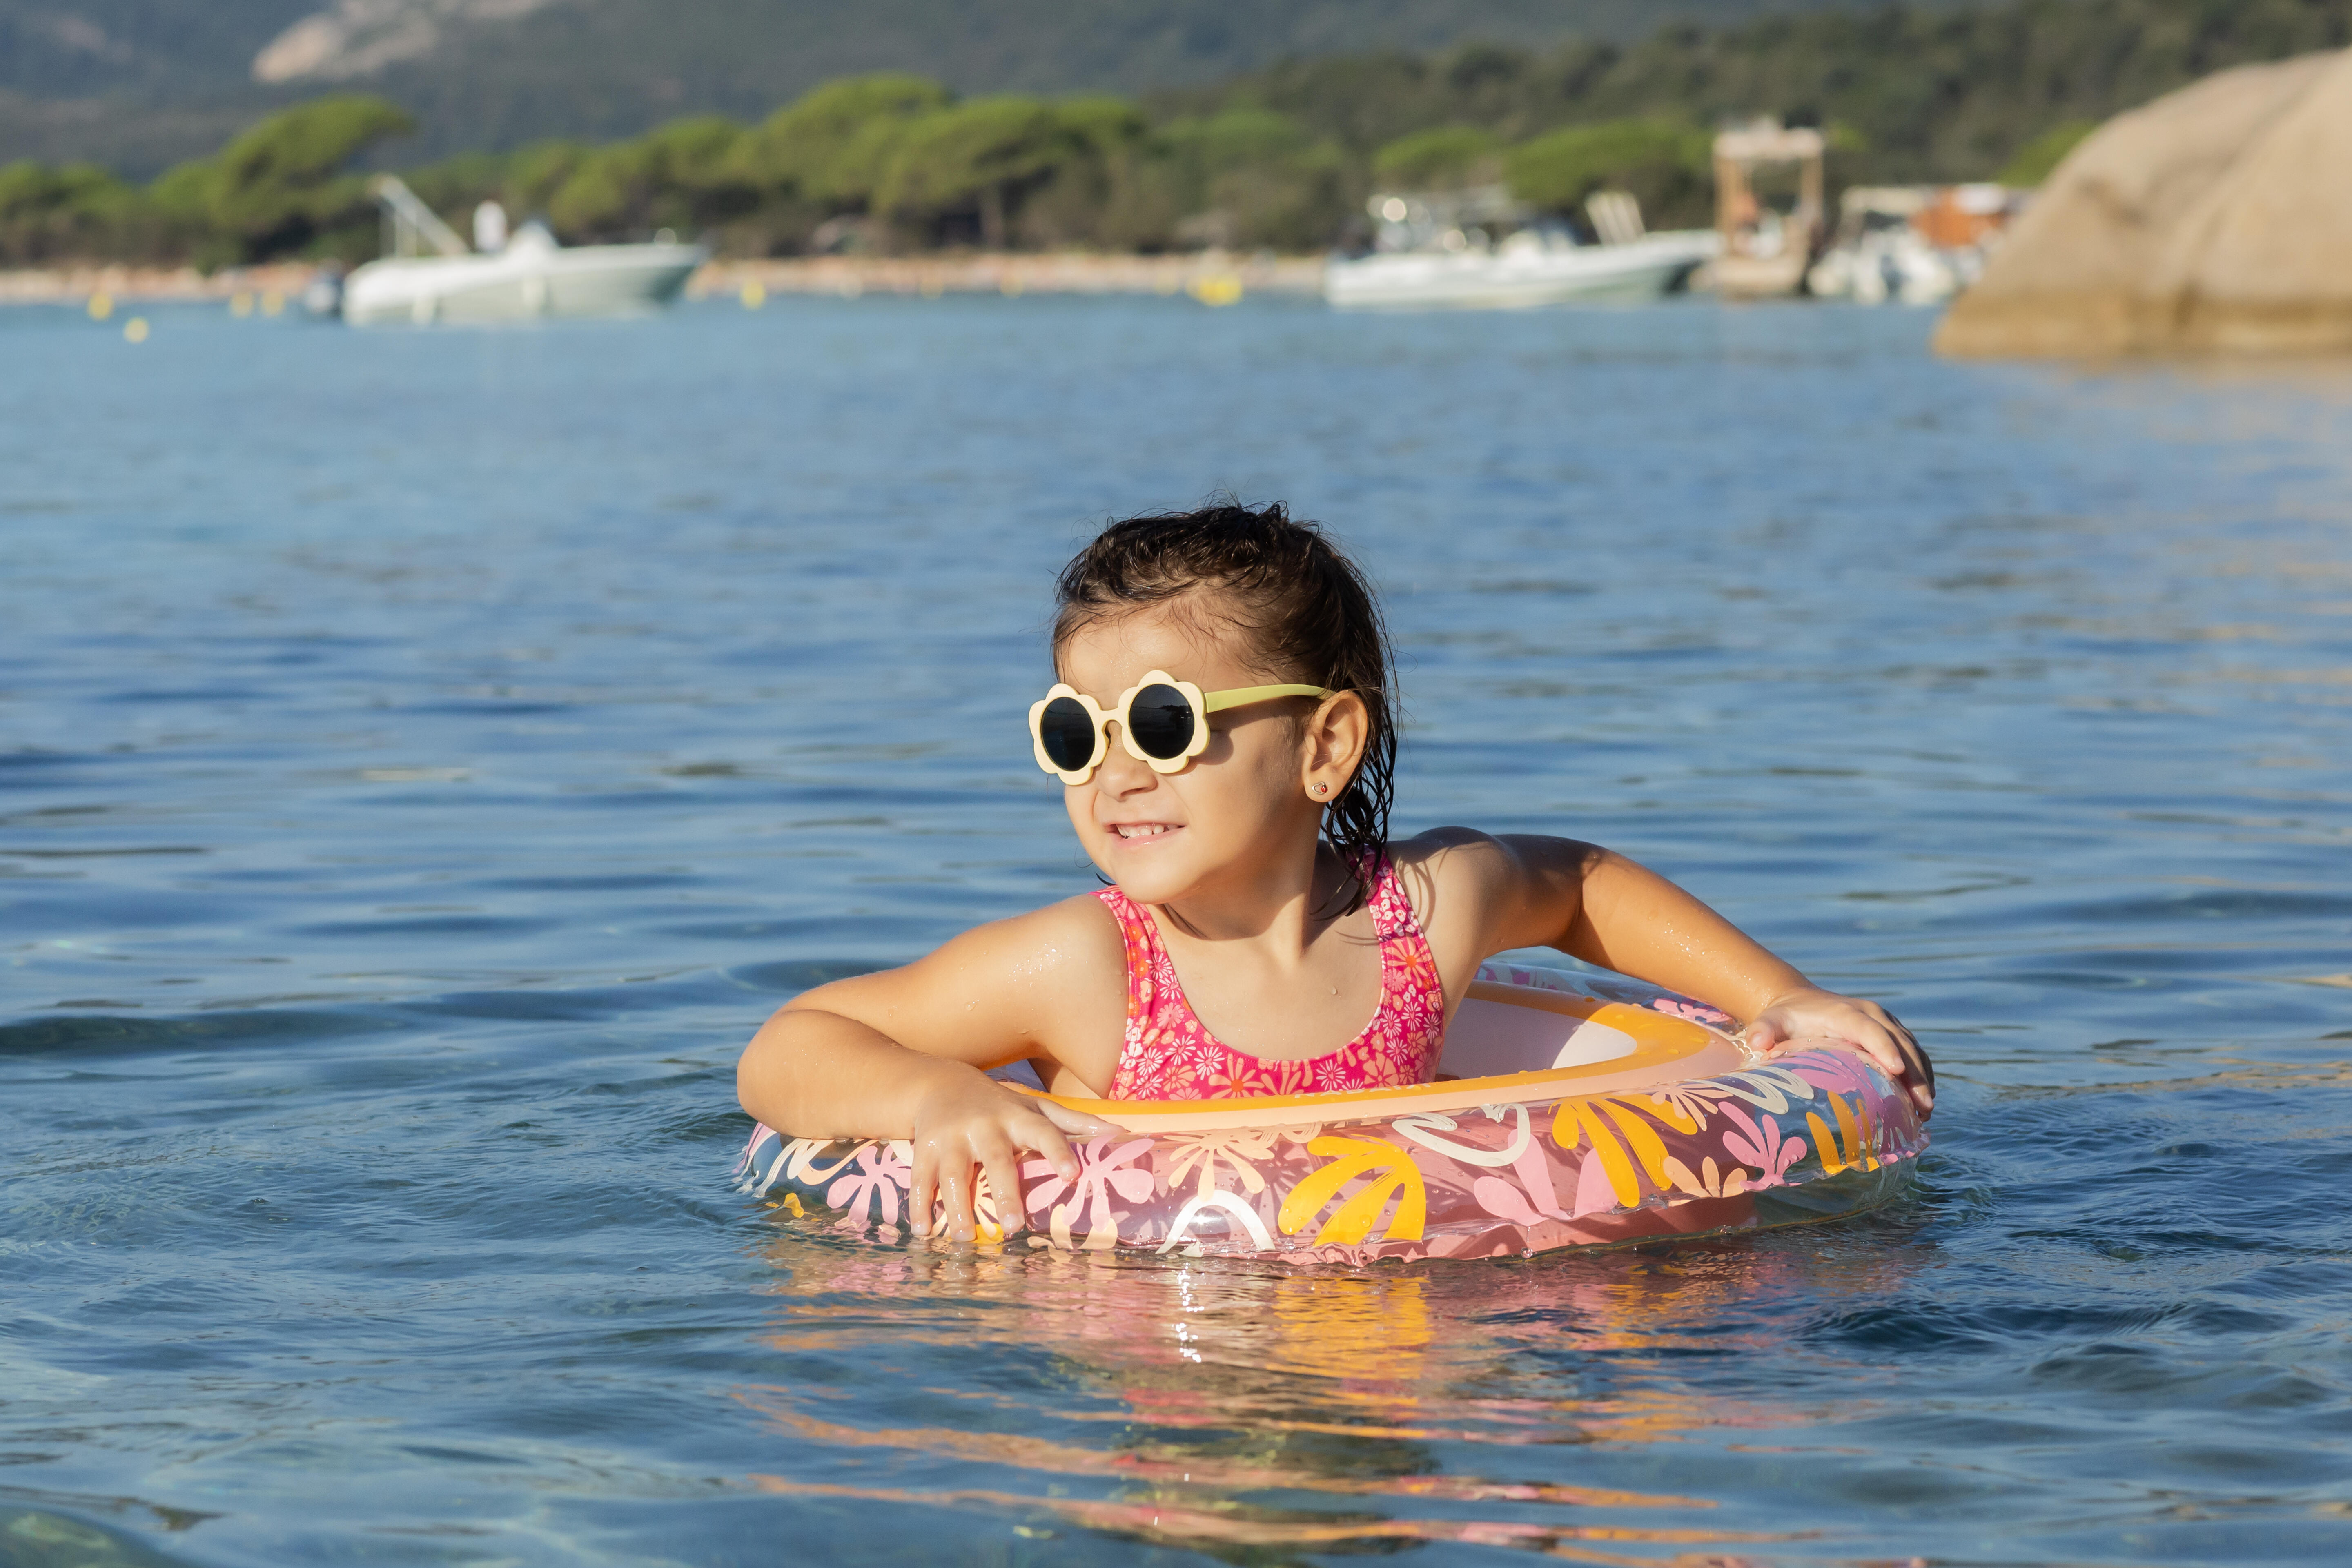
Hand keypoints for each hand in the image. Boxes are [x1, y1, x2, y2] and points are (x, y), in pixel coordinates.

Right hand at [905, 1066, 1122, 1241]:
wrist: (938, 1084)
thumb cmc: (997, 1103)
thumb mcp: (1033, 1106)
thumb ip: (1072, 1122)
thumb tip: (1119, 1133)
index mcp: (1017, 1116)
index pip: (1043, 1131)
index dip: (1058, 1151)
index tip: (1072, 1175)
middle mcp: (985, 1125)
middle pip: (997, 1160)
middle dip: (1005, 1191)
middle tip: (1014, 1226)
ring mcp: (952, 1137)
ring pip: (955, 1174)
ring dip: (959, 1208)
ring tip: (966, 1238)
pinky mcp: (924, 1148)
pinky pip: (921, 1180)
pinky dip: (921, 1206)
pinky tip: (925, 1231)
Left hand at [1743, 987, 1934, 1119]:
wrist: (1800, 1001)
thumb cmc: (1785, 1017)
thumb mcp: (1770, 1021)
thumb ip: (1763, 1030)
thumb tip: (1757, 1044)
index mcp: (1845, 1012)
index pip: (1868, 1030)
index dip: (1884, 1048)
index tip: (1897, 1070)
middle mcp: (1871, 1014)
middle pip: (1899, 1042)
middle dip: (1913, 1073)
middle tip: (1922, 1105)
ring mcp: (1886, 1023)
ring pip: (1913, 1048)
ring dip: (1923, 1078)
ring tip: (1927, 1110)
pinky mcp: (1892, 1032)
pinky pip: (1915, 1052)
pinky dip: (1923, 1074)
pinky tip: (1925, 1100)